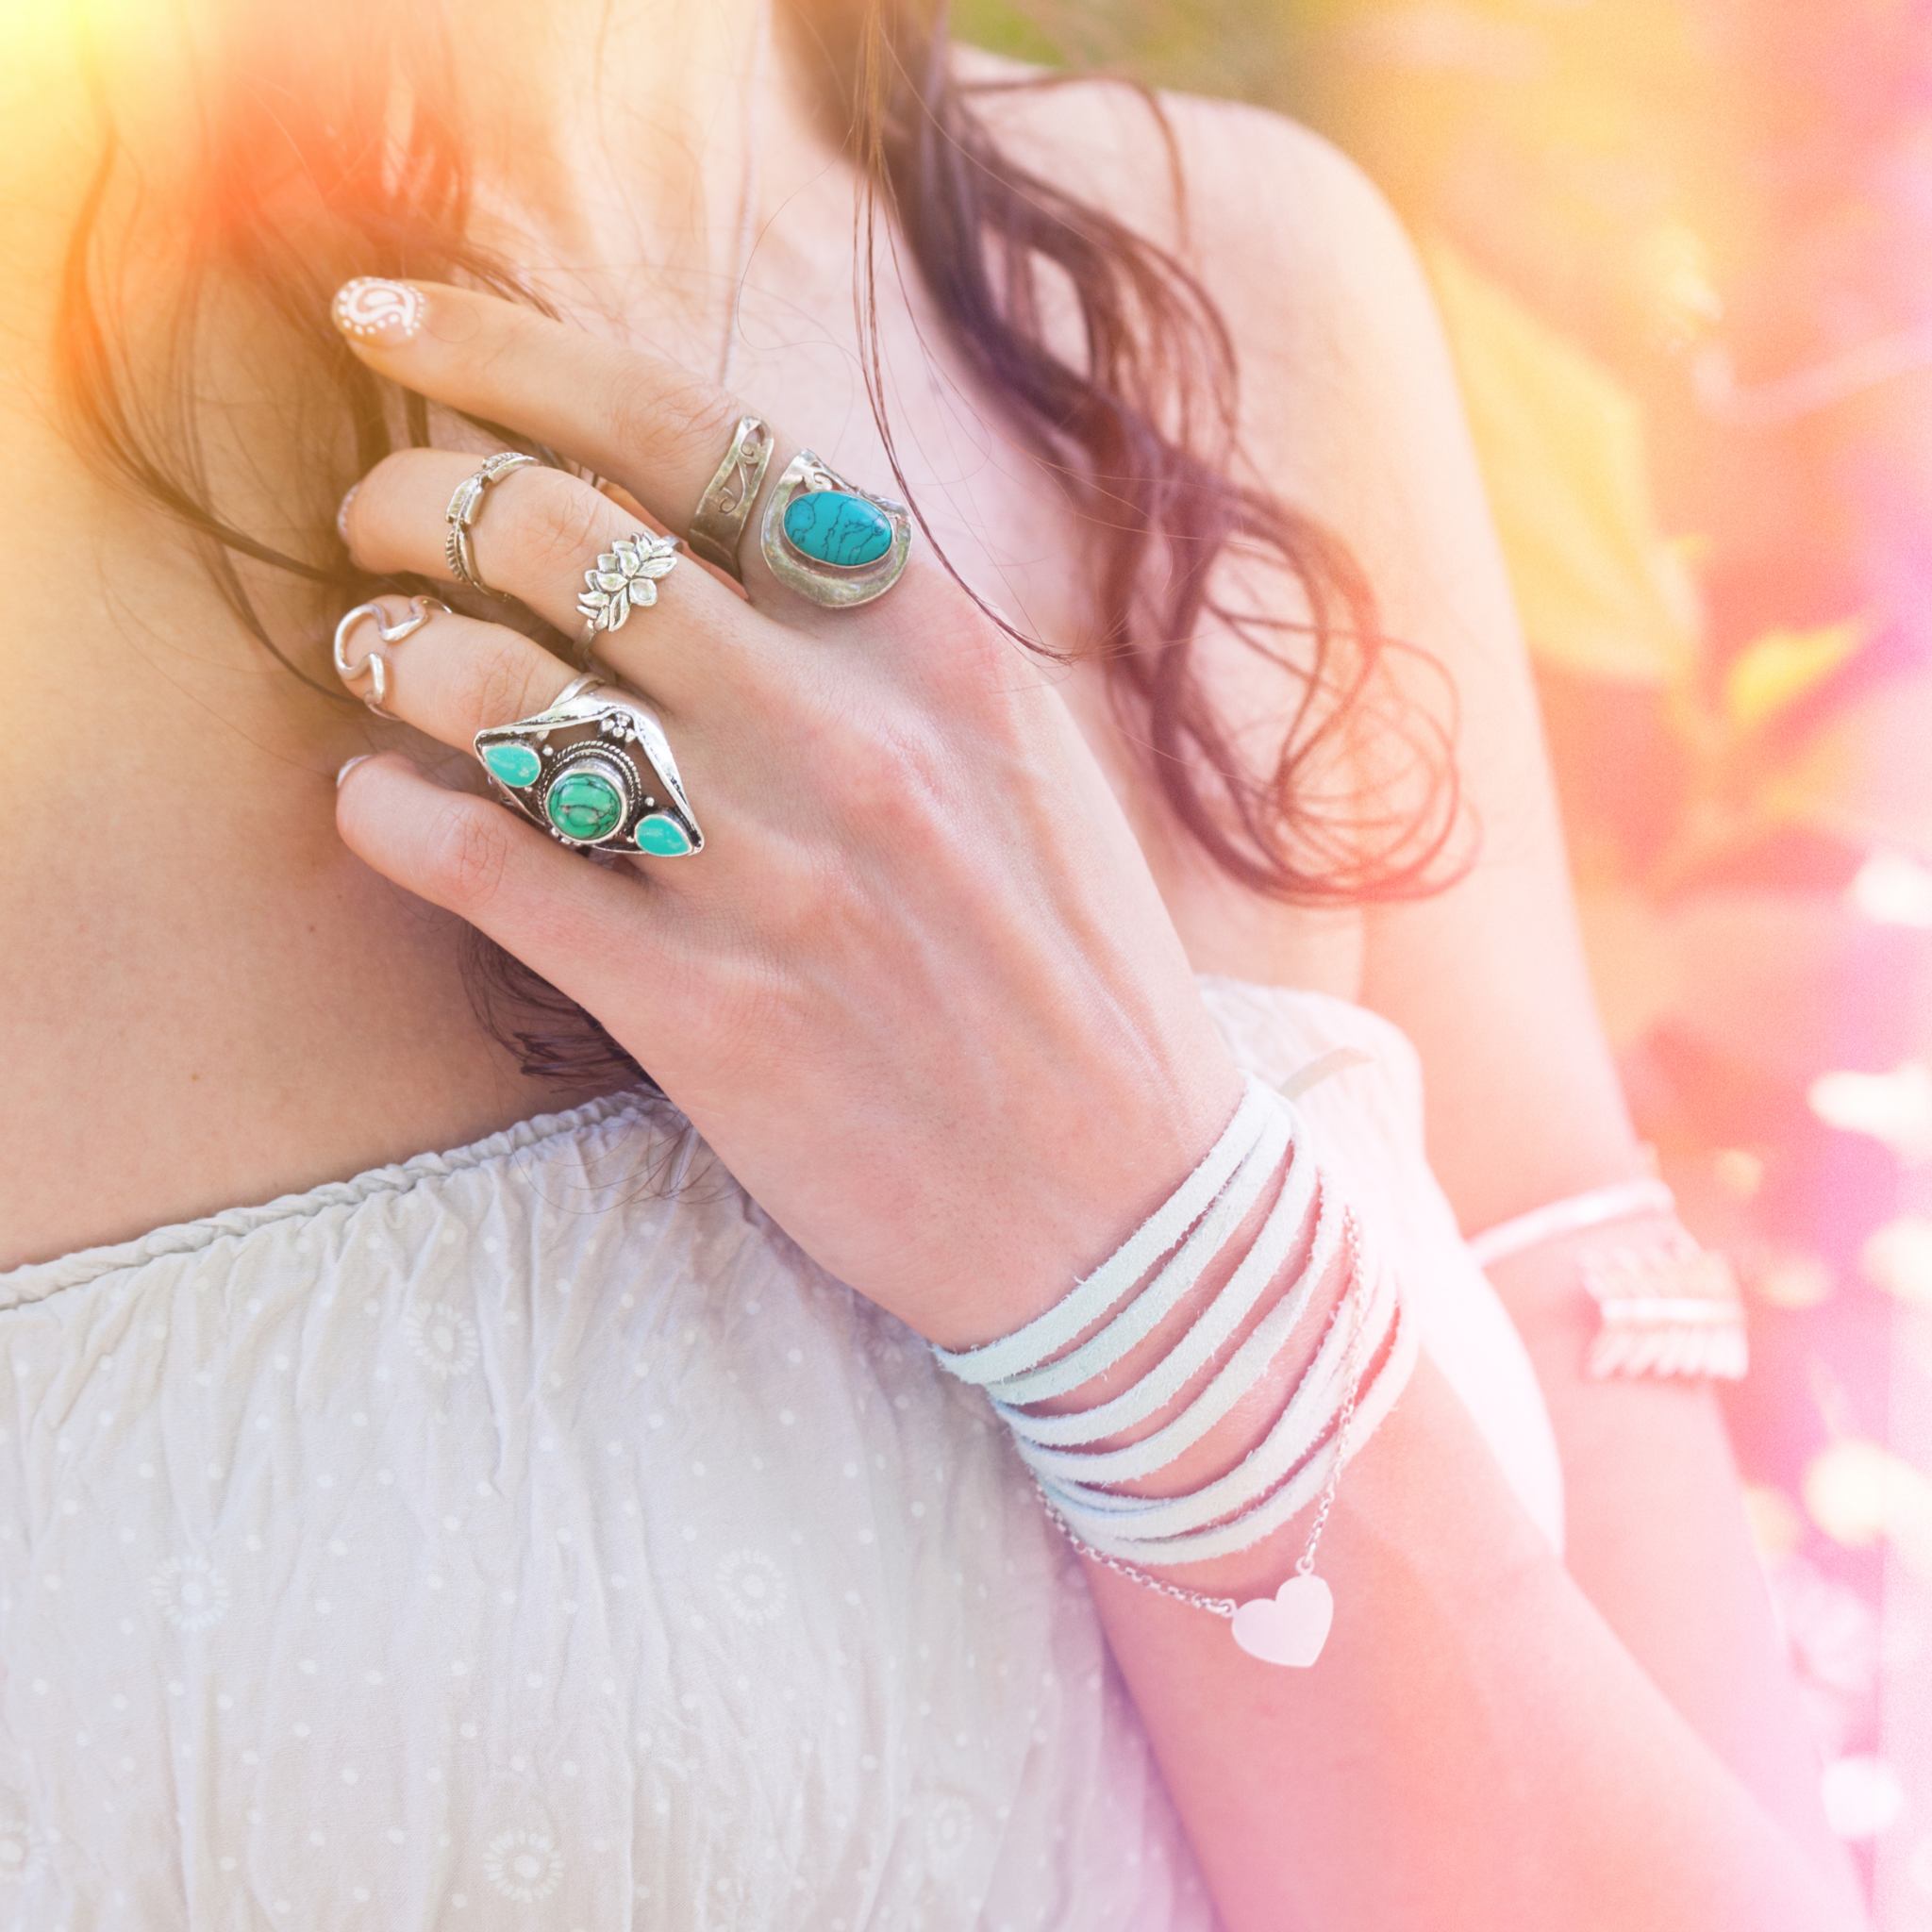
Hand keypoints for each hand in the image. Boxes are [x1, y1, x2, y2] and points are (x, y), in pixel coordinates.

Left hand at [330, 282, 1241, 1347]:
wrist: (1127, 1197)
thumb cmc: (1066, 963)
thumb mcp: (1017, 752)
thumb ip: (879, 630)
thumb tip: (699, 517)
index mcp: (937, 645)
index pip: (691, 432)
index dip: (510, 353)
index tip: (397, 323)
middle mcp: (853, 736)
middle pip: (562, 539)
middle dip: (418, 501)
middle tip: (379, 525)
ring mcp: (776, 878)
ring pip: (503, 694)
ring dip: (391, 648)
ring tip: (376, 654)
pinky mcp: (708, 1018)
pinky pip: (490, 871)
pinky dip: (390, 816)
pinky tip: (374, 806)